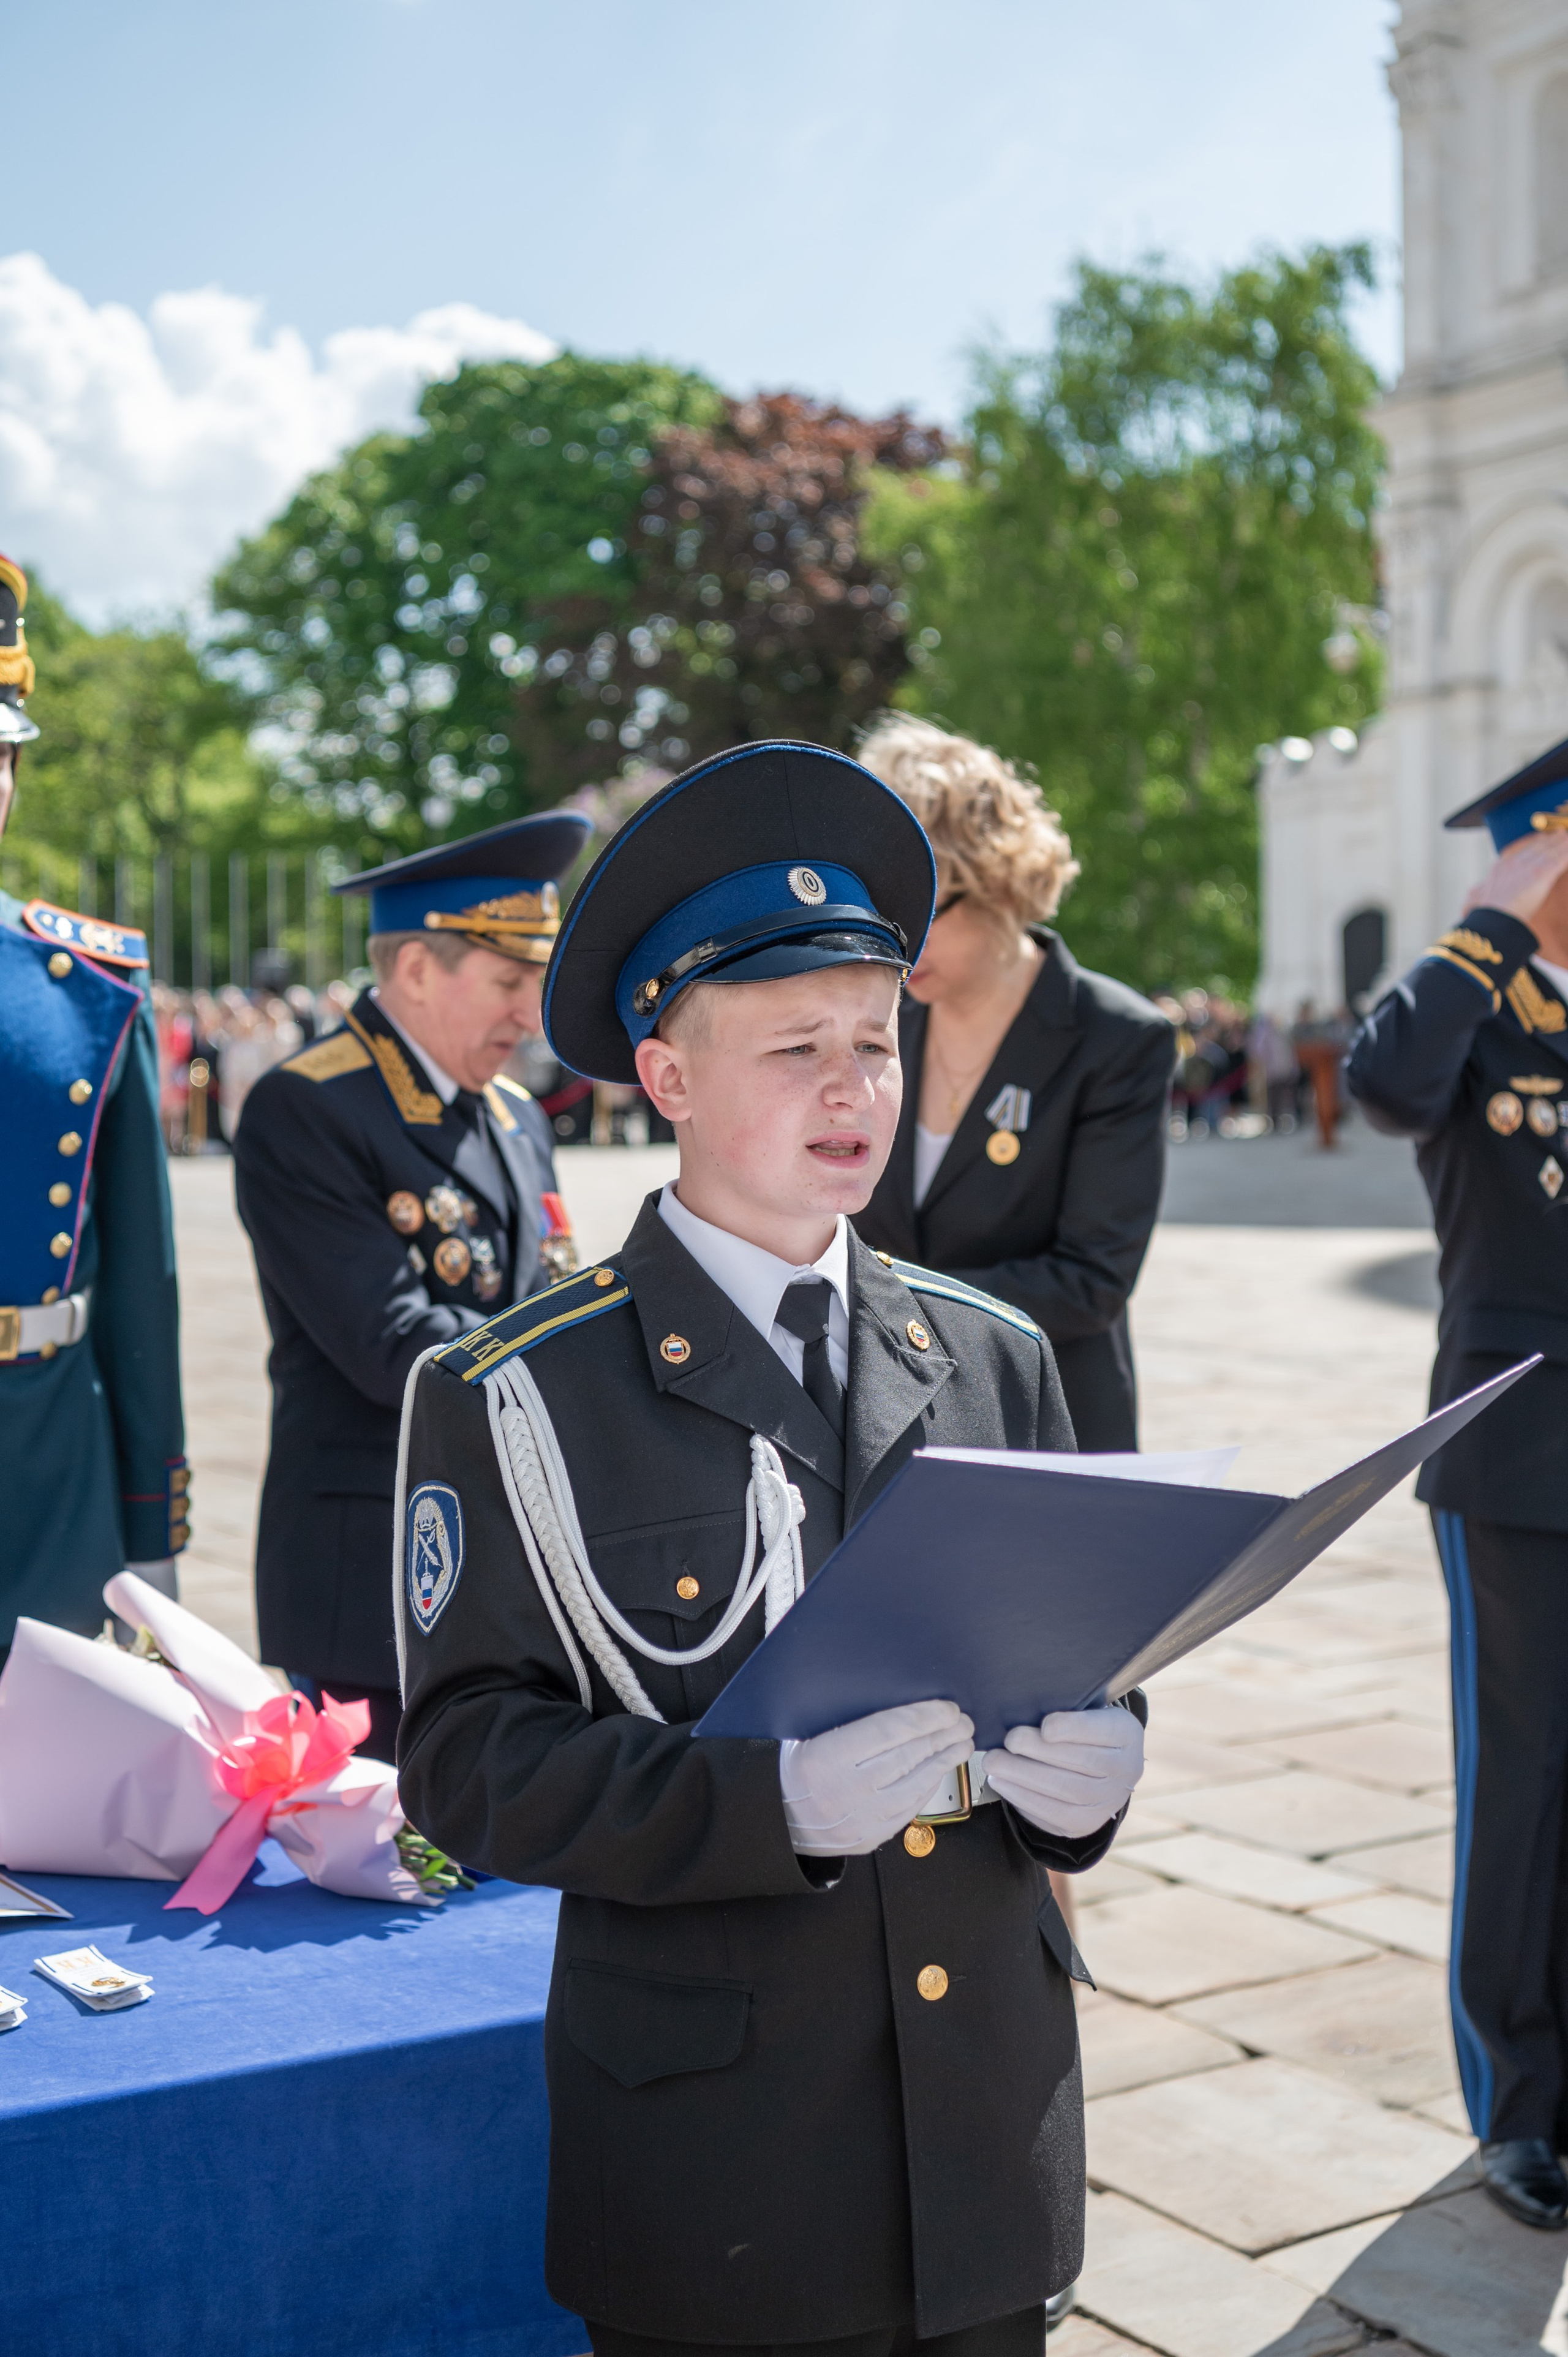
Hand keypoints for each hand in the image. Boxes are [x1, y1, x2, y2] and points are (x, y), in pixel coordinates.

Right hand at [779, 1700, 974, 1856]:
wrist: (774, 1821)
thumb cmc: (791, 1769)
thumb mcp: (801, 1734)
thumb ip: (839, 1714)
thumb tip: (874, 1684)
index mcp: (827, 1758)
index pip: (888, 1731)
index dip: (923, 1717)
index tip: (947, 1708)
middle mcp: (847, 1790)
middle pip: (908, 1756)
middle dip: (942, 1736)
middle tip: (964, 1721)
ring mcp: (862, 1818)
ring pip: (915, 1784)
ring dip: (944, 1761)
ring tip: (962, 1743)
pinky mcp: (871, 1836)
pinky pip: (909, 1808)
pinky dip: (928, 1786)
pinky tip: (941, 1769)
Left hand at [984, 1704, 1143, 1839]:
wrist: (1098, 1770)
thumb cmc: (1080, 1729)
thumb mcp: (1084, 1709)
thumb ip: (1064, 1706)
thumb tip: (1023, 1705)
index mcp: (1127, 1734)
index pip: (1105, 1730)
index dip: (1075, 1729)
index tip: (1046, 1726)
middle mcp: (1126, 1770)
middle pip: (1084, 1762)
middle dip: (1041, 1751)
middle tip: (1009, 1739)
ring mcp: (1107, 1801)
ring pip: (1068, 1792)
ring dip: (1025, 1777)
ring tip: (994, 1762)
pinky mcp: (1085, 1824)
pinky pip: (1055, 1815)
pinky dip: (1023, 1798)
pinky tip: (1001, 1782)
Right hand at [1463, 833, 1567, 922]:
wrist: (1492, 918)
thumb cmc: (1483, 913)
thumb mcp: (1474, 899)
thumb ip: (1476, 894)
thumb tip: (1469, 896)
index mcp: (1500, 867)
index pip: (1520, 851)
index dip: (1532, 844)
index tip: (1540, 839)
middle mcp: (1515, 862)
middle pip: (1536, 847)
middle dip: (1549, 840)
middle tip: (1559, 834)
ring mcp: (1529, 866)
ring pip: (1550, 850)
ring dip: (1561, 843)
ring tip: (1567, 837)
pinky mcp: (1543, 873)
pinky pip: (1560, 859)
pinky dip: (1566, 852)